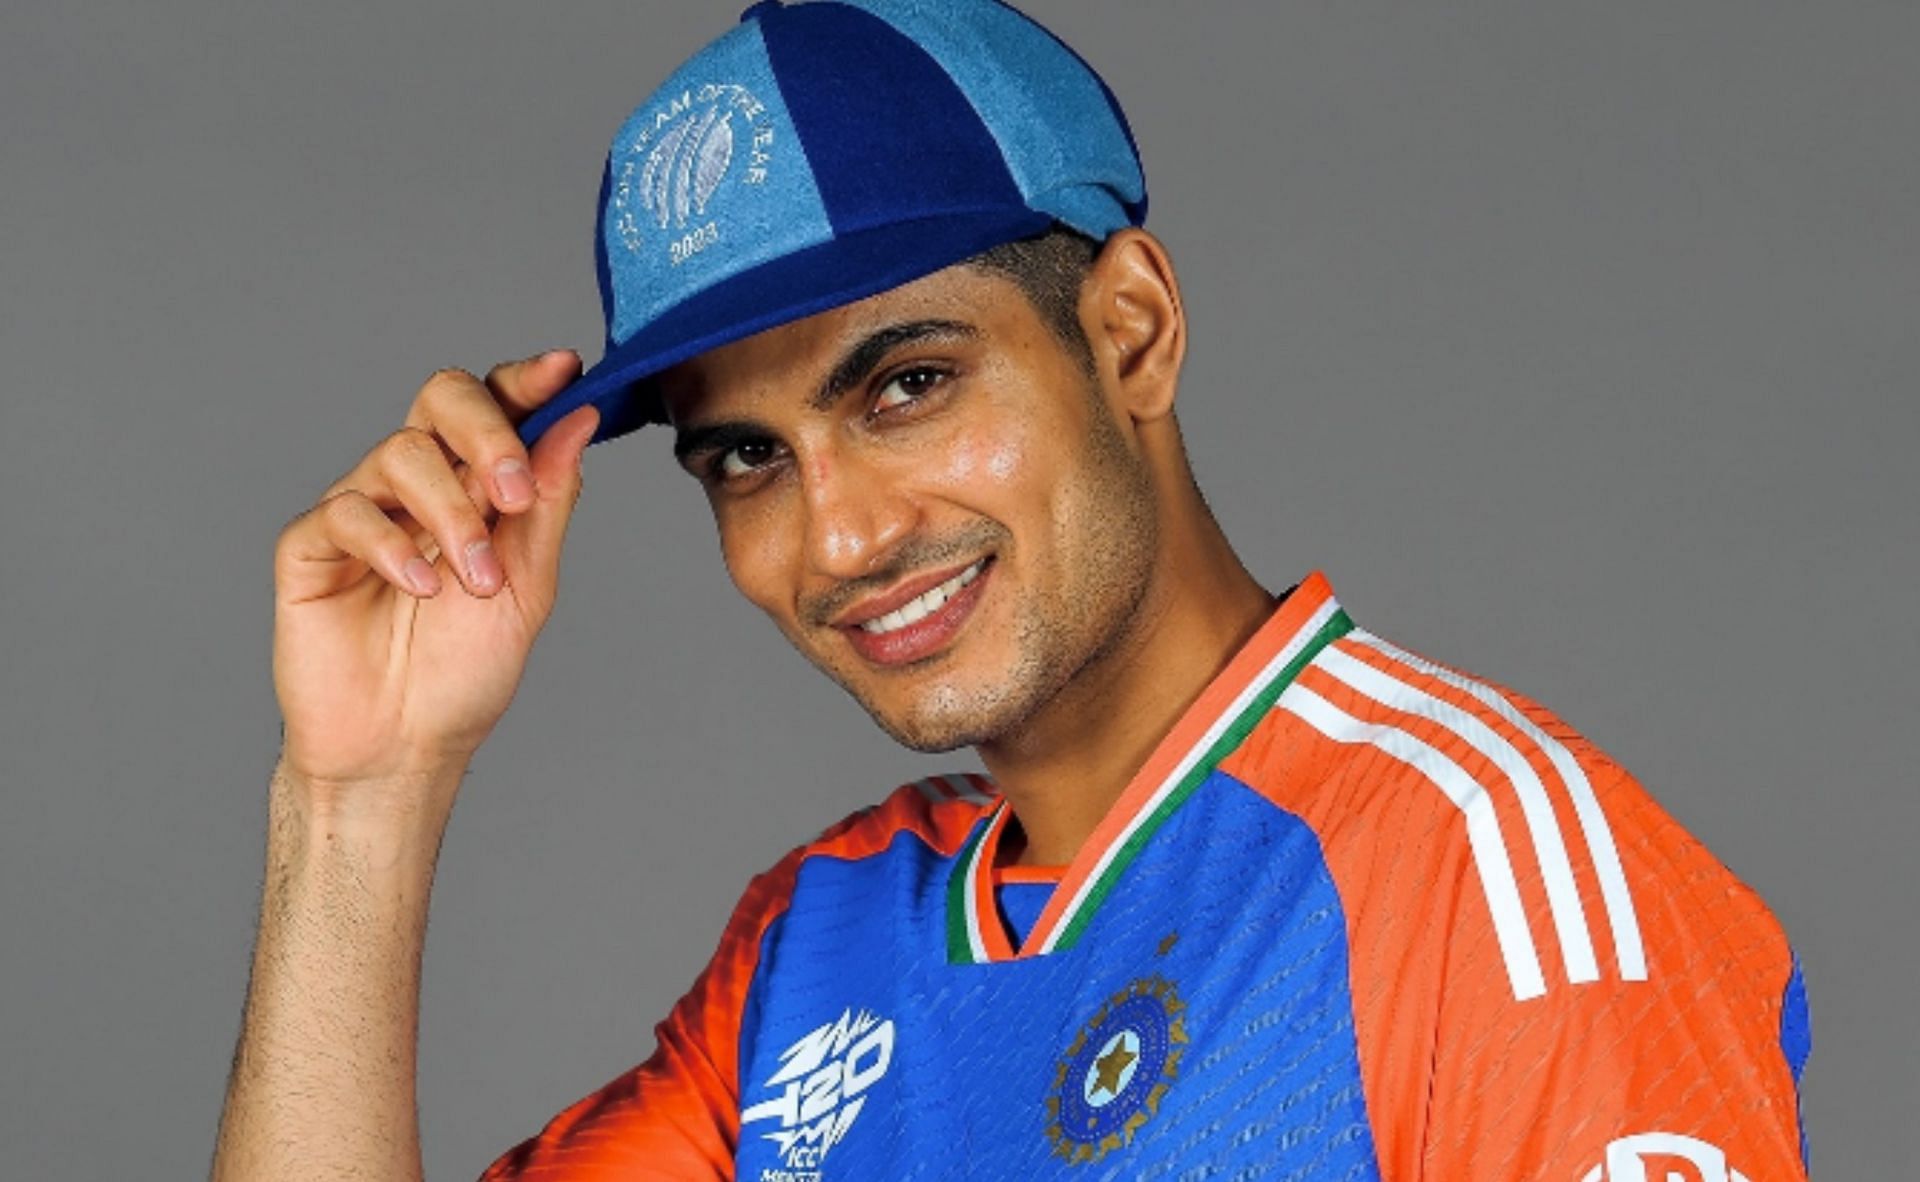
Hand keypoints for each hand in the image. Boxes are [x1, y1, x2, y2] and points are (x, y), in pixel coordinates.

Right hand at [271, 350, 599, 793]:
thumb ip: (549, 500)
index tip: (564, 372)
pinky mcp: (310, 547)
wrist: (407, 746)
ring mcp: (363, 509)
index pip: (497, 404)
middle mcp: (419, 483)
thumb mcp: (531, 583)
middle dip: (487, 432)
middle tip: (514, 494)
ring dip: (451, 515)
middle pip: (441, 397)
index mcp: (475, 483)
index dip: (527, 380)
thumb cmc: (465, 670)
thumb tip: (580, 418)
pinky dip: (392, 546)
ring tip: (475, 581)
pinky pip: (345, 511)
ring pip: (401, 452)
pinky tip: (420, 588)